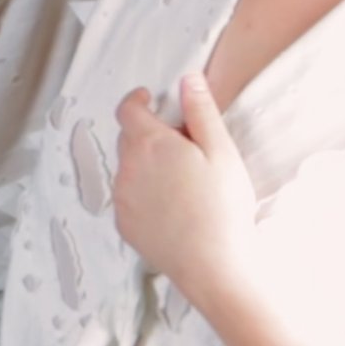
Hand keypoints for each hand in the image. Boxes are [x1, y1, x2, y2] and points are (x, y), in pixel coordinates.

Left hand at [112, 75, 258, 292]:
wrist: (212, 266)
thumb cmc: (222, 206)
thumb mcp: (221, 151)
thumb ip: (201, 112)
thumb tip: (188, 79)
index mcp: (148, 144)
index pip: (127, 109)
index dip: (138, 100)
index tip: (151, 99)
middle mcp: (126, 168)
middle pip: (128, 138)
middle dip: (150, 134)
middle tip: (185, 146)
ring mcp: (121, 198)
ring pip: (129, 168)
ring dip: (147, 165)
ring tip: (184, 182)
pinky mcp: (124, 223)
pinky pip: (129, 197)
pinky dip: (145, 193)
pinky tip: (174, 207)